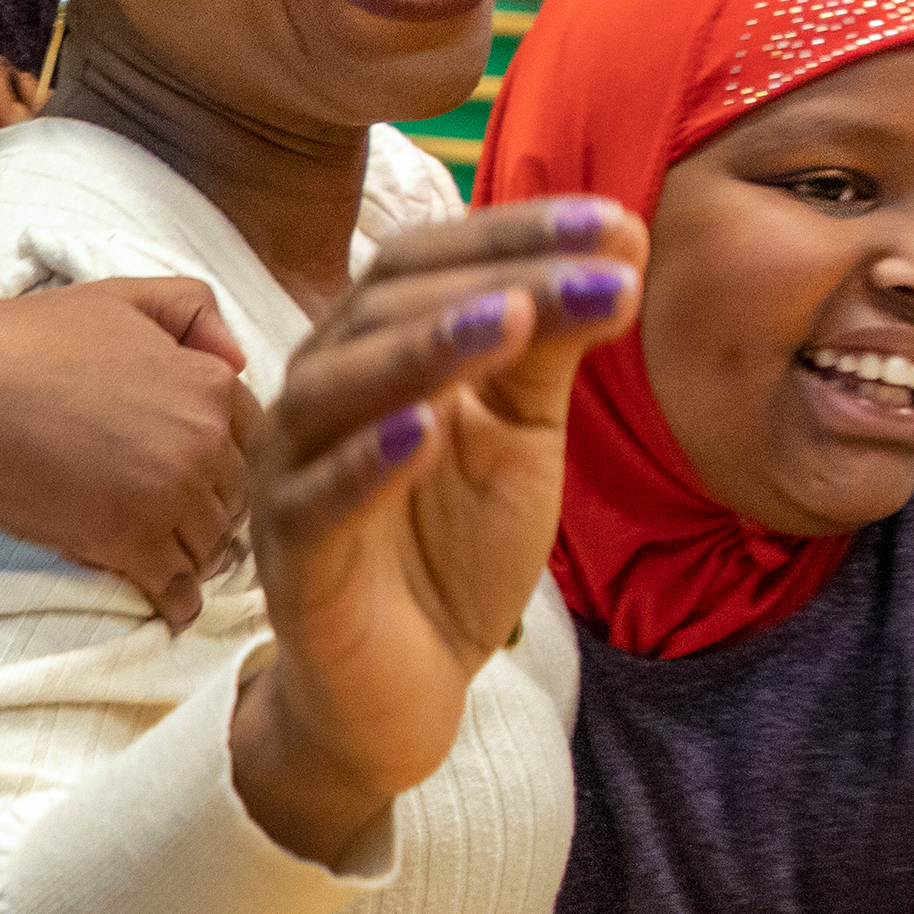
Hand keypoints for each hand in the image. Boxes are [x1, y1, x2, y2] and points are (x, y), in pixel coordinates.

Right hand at [0, 276, 252, 628]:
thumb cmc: (29, 340)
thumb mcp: (122, 296)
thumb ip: (193, 311)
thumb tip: (239, 359)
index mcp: (210, 385)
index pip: (253, 441)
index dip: (225, 458)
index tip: (200, 474)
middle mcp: (203, 442)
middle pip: (237, 498)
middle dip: (214, 509)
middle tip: (181, 519)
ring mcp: (169, 497)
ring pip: (212, 547)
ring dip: (195, 555)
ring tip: (170, 557)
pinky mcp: (130, 543)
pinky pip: (177, 588)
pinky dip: (177, 602)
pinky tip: (170, 605)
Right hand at [226, 199, 645, 858]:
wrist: (400, 690)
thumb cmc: (450, 551)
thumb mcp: (518, 436)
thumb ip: (548, 351)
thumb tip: (622, 251)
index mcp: (370, 351)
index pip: (426, 261)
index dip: (514, 234)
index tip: (616, 223)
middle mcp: (319, 395)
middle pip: (383, 307)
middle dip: (494, 279)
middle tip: (591, 267)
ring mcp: (293, 475)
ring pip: (336, 390)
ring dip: (425, 348)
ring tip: (510, 318)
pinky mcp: (292, 559)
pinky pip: (318, 500)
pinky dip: (367, 462)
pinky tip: (424, 430)